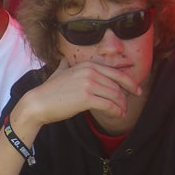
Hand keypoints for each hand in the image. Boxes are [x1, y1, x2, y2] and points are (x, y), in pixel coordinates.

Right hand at [23, 60, 141, 123]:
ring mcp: (88, 84)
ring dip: (122, 106)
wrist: (38, 103)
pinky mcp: (86, 97)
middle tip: (126, 107)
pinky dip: (116, 111)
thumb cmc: (49, 90)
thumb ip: (66, 65)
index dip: (129, 82)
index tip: (136, 90)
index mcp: (86, 65)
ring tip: (122, 113)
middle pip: (117, 85)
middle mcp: (89, 71)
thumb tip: (63, 59)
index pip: (116, 72)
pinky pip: (109, 105)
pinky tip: (118, 115)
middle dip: (125, 97)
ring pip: (115, 95)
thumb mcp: (59, 71)